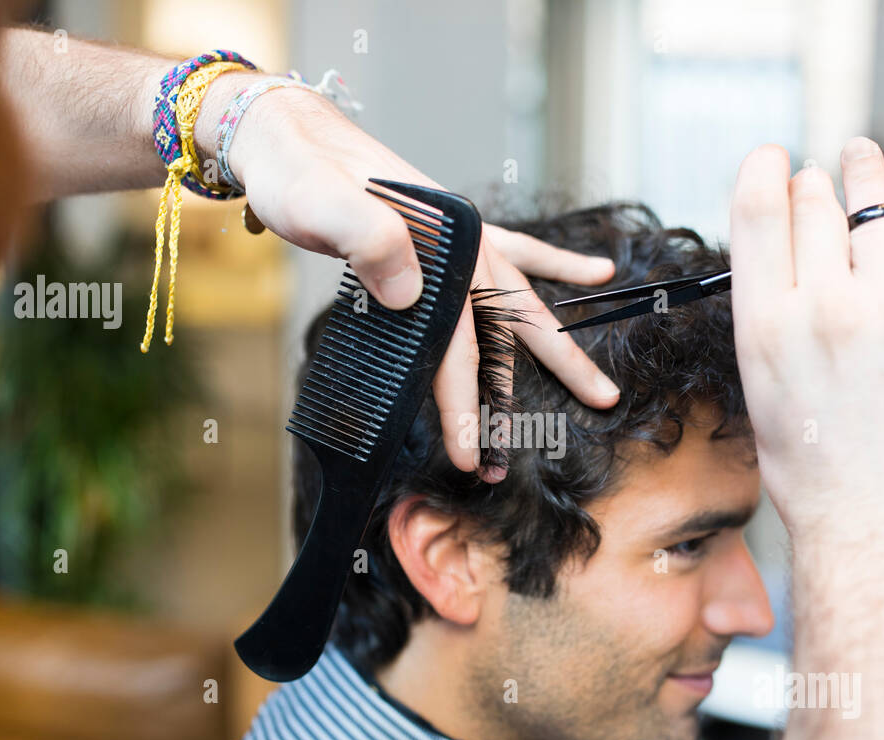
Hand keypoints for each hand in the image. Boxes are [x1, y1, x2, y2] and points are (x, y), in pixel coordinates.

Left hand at [219, 82, 619, 479]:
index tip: (467, 452)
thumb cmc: (298, 172)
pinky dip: (558, 263)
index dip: (466, 401)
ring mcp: (463, 236)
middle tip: (514, 461)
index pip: (459, 341)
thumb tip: (413, 296)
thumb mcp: (320, 204)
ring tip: (596, 390)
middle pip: (502, 334)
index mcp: (439, 245)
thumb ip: (369, 240)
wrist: (286, 133)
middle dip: (514, 399)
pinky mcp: (452, 231)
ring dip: (553, 350)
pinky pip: (518, 251)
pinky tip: (595, 272)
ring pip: (519, 306)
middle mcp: (463, 242)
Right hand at [728, 132, 883, 538]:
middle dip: (814, 189)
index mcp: (765, 324)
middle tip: (817, 185)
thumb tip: (786, 253)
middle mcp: (825, 307)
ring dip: (868, 177)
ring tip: (862, 157)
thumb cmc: (811, 466)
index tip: (772, 159)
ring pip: (879, 214)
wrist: (872, 522)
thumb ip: (769, 316)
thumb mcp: (760, 385)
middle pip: (817, 208)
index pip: (759, 212)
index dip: (764, 172)